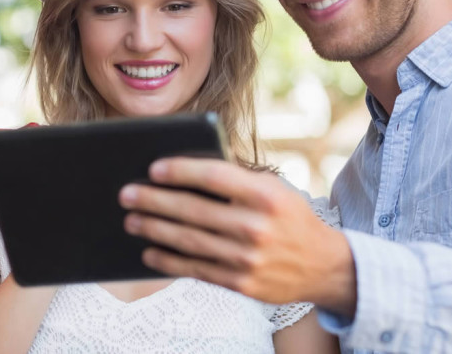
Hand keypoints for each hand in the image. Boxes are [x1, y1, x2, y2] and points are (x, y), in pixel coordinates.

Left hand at [119, 157, 355, 315]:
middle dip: (155, 202)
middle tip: (127, 194)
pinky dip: (169, 260)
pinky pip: (196, 270)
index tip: (153, 167)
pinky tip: (150, 251)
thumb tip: (185, 171)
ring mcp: (248, 259)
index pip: (215, 177)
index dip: (181, 171)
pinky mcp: (241, 284)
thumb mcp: (275, 190)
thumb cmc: (290, 218)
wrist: (323, 266)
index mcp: (266, 195)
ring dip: (154, 230)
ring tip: (132, 220)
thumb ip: (237, 180)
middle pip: (194, 211)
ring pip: (189, 242)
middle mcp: (257, 227)